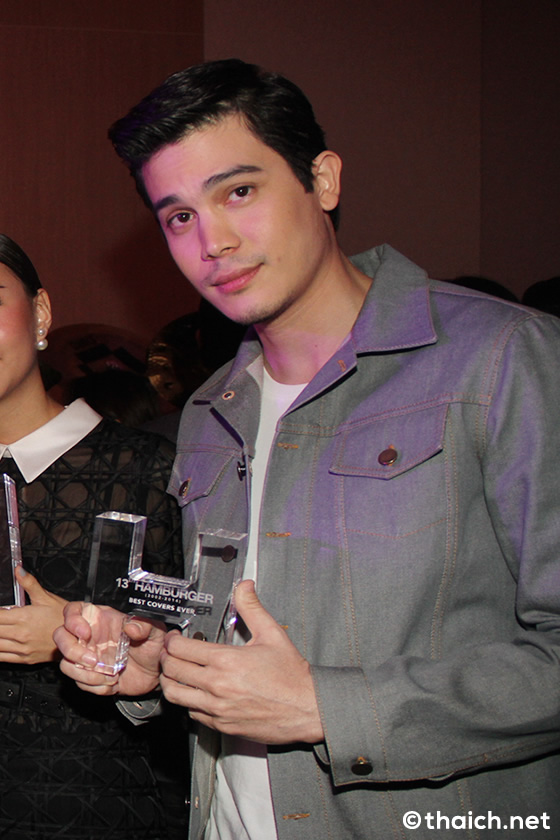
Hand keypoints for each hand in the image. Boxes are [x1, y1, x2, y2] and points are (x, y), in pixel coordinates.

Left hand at [0, 566, 66, 663]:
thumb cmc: (64, 618)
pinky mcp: (24, 659)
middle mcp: (21, 634)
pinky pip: (1, 658)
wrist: (78, 638)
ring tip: (0, 628)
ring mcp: (22, 648)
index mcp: (24, 617)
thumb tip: (18, 570)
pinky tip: (0, 642)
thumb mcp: (47, 597)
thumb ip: (29, 583)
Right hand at [54, 601, 165, 696]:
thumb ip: (144, 625)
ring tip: (108, 675)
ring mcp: (87, 657)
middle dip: (71, 651)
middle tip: (93, 660)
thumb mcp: (155, 631)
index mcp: (102, 619)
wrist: (156, 673)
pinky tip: (112, 683)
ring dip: (84, 674)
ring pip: (66, 664)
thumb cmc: (152, 646)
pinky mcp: (89, 676)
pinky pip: (79, 683)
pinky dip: (95, 687)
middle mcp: (90, 637)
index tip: (86, 633)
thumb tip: (131, 627)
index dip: (73, 620)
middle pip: (60, 637)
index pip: (73, 611)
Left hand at [160, 579, 323, 744]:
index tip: (174, 637)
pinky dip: (189, 701)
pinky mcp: (221, 725)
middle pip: (172, 670)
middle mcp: (217, 685)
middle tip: (170, 652)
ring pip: (175, 695)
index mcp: (226, 660)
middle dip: (166, 658)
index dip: (172, 640)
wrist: (306, 710)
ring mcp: (217, 708)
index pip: (181, 648)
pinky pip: (192, 713)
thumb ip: (252, 607)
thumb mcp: (272, 634)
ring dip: (171, 681)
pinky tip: (197, 692)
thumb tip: (244, 586)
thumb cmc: (291, 676)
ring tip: (176, 672)